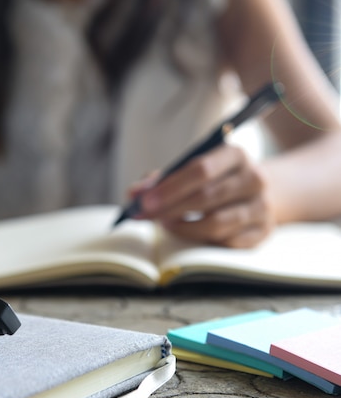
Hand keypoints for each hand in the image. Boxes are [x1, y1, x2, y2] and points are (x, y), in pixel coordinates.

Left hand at [133, 145, 274, 247]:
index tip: (144, 201)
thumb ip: (161, 179)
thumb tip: (134, 194)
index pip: (201, 170)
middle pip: (206, 197)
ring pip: (217, 223)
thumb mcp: (191, 170)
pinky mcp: (263, 231)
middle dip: (169, 209)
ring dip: (184, 227)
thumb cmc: (213, 180)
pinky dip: (202, 241)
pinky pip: (227, 242)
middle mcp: (254, 178)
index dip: (170, 187)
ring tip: (165, 225)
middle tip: (145, 216)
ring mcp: (262, 206)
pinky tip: (188, 234)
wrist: (254, 193)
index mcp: (235, 154)